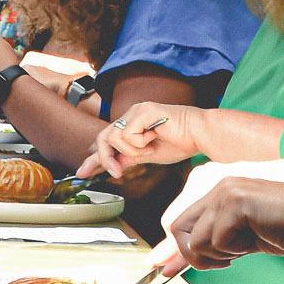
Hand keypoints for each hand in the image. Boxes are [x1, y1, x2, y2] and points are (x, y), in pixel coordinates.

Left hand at [79, 103, 198, 178]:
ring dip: (132, 150)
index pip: (106, 141)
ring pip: (115, 138)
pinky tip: (155, 137)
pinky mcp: (143, 111)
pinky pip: (127, 134)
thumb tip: (110, 167)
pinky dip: (139, 142)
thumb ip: (127, 158)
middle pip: (103, 138)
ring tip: (151, 146)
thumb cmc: (180, 143)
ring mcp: (136, 110)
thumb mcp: (147, 155)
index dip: (94, 158)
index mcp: (132, 124)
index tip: (82, 173)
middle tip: (117, 173)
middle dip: (106, 159)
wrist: (201, 135)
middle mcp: (131, 114)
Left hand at [164, 177, 283, 268]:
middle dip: (194, 254)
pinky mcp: (235, 204)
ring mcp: (225, 193)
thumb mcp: (242, 235)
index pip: (180, 222)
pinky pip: (215, 241)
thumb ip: (215, 241)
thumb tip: (183, 259)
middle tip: (225, 262)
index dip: (181, 249)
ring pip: (195, 240)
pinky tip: (252, 243)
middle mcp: (217, 188)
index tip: (194, 265)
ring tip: (244, 249)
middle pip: (177, 229)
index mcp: (219, 192)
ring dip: (218, 255)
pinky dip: (232, 252)